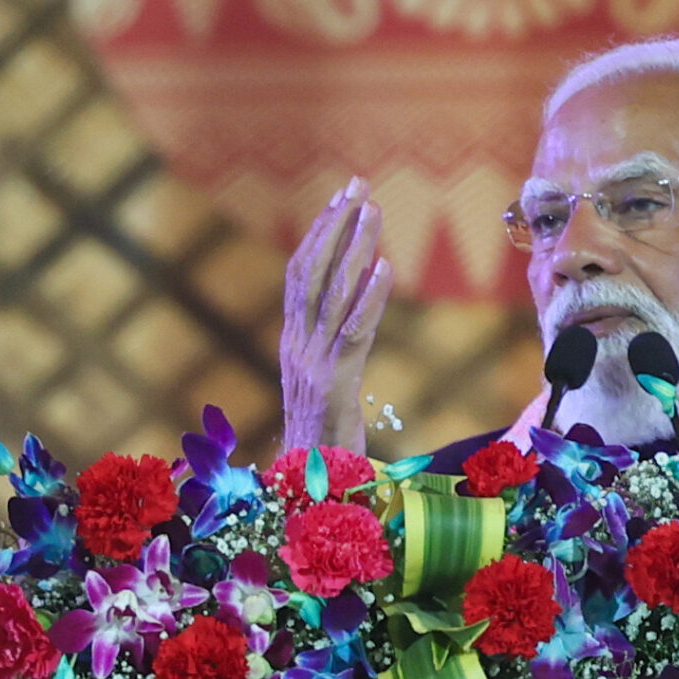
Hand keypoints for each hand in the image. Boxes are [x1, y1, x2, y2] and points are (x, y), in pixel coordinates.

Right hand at [279, 178, 392, 453]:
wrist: (305, 495)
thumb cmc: (322, 451)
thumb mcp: (325, 396)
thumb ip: (332, 360)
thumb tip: (347, 332)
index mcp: (292, 346)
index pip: (301, 275)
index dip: (318, 233)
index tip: (340, 198)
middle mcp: (296, 347)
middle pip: (311, 271)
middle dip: (334, 224)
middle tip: (358, 184)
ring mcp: (312, 365)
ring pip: (331, 293)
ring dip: (353, 247)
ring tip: (374, 210)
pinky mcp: (335, 386)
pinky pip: (353, 333)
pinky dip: (369, 298)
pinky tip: (386, 268)